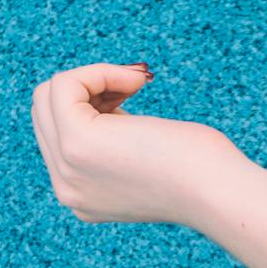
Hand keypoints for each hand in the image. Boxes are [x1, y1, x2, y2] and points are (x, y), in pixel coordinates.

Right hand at [29, 62, 246, 227]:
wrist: (220, 193)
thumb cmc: (205, 170)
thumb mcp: (147, 156)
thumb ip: (116, 143)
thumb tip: (104, 108)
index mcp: (82, 195)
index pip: (56, 134)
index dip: (92, 105)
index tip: (132, 97)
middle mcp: (67, 190)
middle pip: (46, 113)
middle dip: (88, 88)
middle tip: (135, 85)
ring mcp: (67, 171)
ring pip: (49, 95)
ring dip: (95, 77)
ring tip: (136, 83)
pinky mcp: (77, 144)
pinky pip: (65, 85)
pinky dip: (101, 71)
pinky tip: (137, 81)